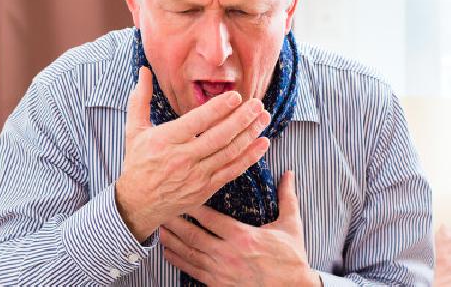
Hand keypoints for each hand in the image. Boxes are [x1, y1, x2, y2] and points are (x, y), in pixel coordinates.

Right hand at [115, 66, 271, 240]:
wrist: (138, 204)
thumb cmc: (138, 163)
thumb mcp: (134, 130)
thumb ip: (140, 99)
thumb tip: (143, 70)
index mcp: (166, 140)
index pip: (197, 121)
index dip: (219, 108)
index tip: (236, 96)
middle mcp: (182, 158)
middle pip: (219, 137)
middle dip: (242, 119)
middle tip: (257, 104)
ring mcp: (196, 176)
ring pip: (229, 153)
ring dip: (250, 135)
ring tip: (264, 118)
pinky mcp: (206, 189)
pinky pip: (232, 171)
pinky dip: (249, 157)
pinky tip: (262, 144)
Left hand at [160, 171, 321, 286]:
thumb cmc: (292, 259)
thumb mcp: (291, 225)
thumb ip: (287, 197)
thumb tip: (288, 174)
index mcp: (243, 236)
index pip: (211, 218)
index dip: (193, 207)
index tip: (181, 195)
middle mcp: (228, 254)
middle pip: (193, 236)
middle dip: (175, 222)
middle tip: (160, 208)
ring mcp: (222, 272)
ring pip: (190, 254)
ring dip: (172, 241)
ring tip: (158, 228)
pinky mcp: (220, 285)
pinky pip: (193, 272)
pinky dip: (178, 261)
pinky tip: (168, 252)